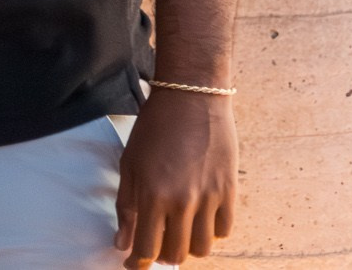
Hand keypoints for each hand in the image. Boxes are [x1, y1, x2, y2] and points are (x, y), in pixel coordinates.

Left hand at [115, 88, 236, 265]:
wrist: (190, 97)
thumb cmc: (154, 128)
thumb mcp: (129, 164)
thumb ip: (126, 207)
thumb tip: (122, 244)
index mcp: (152, 195)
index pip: (146, 249)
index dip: (138, 263)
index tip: (133, 264)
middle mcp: (182, 201)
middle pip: (176, 254)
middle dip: (162, 255)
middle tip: (156, 243)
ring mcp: (209, 197)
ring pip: (202, 248)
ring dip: (188, 246)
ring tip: (179, 230)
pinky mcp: (229, 190)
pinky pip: (224, 230)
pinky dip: (211, 231)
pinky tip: (200, 217)